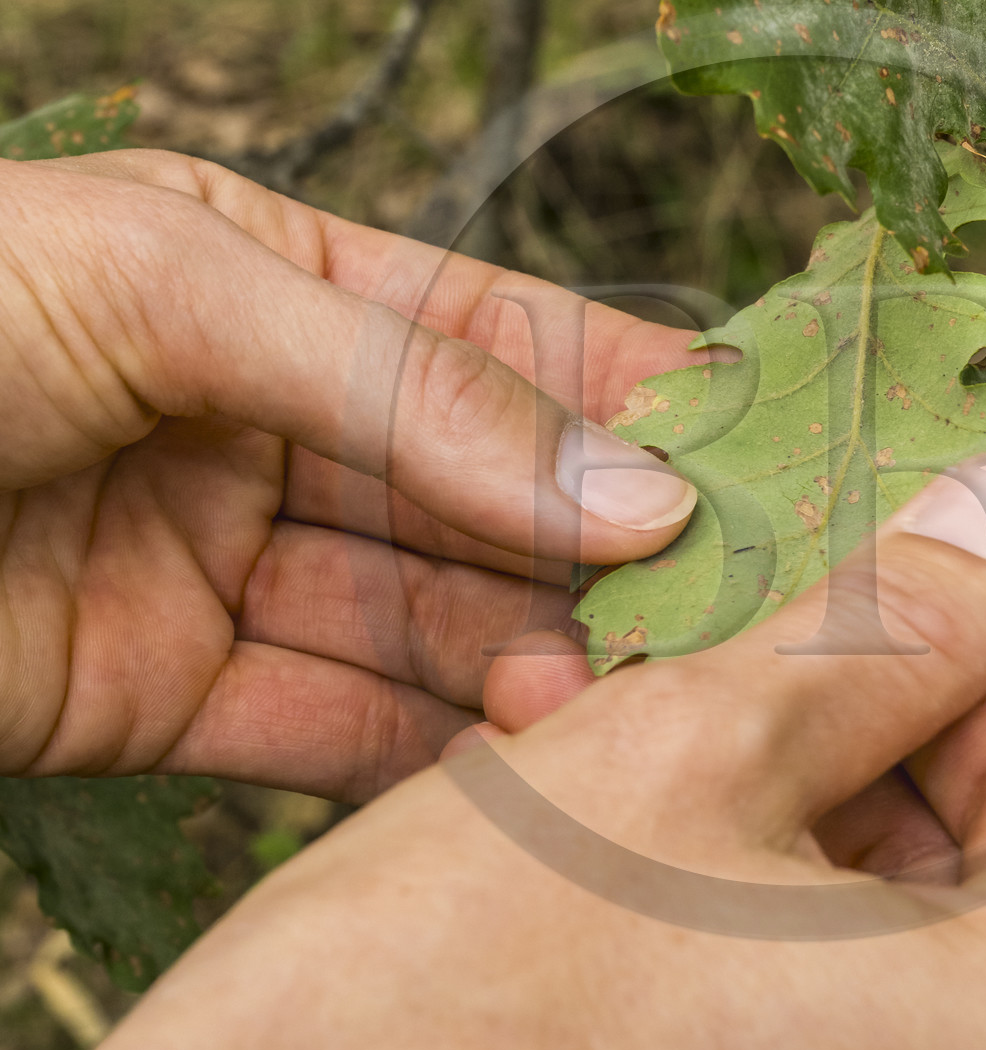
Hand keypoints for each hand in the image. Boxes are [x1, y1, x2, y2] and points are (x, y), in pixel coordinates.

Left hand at [0, 150, 702, 795]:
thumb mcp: (172, 289)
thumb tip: (634, 490)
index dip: (630, 396)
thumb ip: (408, 391)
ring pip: (418, 628)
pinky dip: (432, 758)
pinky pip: (326, 731)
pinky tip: (529, 768)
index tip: (769, 449)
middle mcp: (261, 425)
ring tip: (620, 699)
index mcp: (270, 281)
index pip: (496, 340)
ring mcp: (210, 565)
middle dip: (602, 553)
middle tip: (729, 607)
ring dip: (532, 666)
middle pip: (477, 500)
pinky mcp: (152, 698)